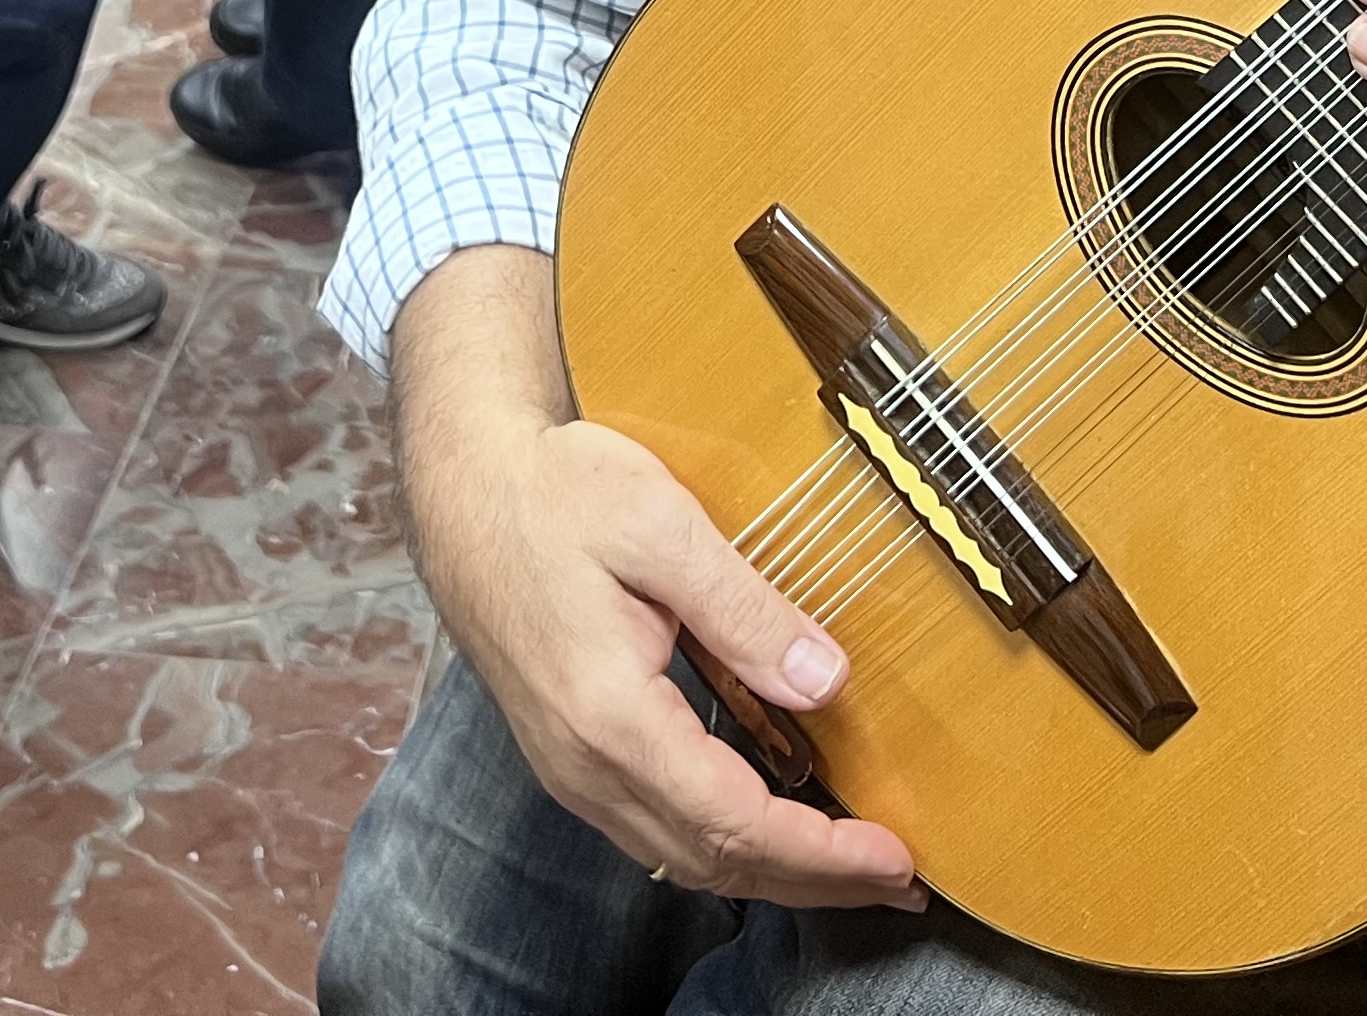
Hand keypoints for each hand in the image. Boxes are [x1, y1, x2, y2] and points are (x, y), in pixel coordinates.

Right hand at [397, 249, 920, 909]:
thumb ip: (743, 610)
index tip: (895, 857)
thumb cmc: (555, 491)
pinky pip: (654, 829)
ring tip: (849, 864)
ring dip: (771, 872)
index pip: (735, 822)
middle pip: (714, 861)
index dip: (822, 853)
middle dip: (813, 881)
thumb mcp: (659, 525)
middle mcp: (583, 763)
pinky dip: (723, 844)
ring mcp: (568, 766)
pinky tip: (766, 826)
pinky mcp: (567, 754)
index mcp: (609, 715)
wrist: (466, 486)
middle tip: (899, 879)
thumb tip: (824, 681)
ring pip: (681, 856)